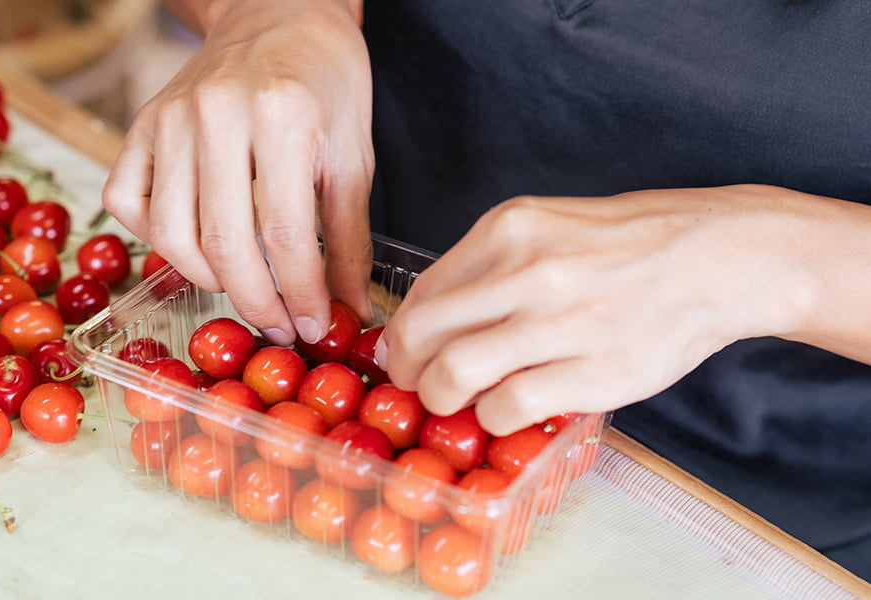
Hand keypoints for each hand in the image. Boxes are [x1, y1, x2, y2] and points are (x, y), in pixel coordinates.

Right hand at [103, 0, 373, 345]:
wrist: (279, 14)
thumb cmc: (326, 83)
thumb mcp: (354, 155)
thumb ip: (350, 237)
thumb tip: (350, 309)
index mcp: (281, 116)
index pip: (284, 232)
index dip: (302, 293)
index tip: (316, 327)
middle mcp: (216, 114)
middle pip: (224, 242)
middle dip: (257, 303)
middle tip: (283, 327)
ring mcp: (170, 118)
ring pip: (171, 232)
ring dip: (209, 282)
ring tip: (247, 293)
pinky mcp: (142, 124)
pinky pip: (126, 201)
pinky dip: (156, 240)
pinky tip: (195, 248)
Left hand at [376, 186, 814, 434]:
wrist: (718, 258)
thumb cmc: (631, 244)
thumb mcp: (551, 226)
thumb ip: (492, 265)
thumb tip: (436, 316)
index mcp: (510, 228)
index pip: (423, 292)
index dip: (403, 334)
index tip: (406, 353)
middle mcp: (526, 269)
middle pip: (422, 335)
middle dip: (408, 370)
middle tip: (418, 385)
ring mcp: (559, 321)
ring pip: (455, 375)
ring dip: (442, 399)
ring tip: (458, 404)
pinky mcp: (592, 371)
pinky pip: (507, 407)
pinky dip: (494, 418)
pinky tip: (507, 411)